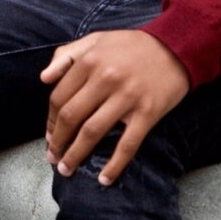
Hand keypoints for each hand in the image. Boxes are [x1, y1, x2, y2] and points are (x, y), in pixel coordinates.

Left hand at [42, 29, 190, 184]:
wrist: (177, 46)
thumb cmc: (132, 45)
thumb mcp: (96, 40)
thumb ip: (66, 55)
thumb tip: (43, 78)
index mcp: (89, 61)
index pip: (59, 97)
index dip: (50, 121)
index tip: (49, 136)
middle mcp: (105, 79)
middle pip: (71, 117)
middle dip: (58, 142)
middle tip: (53, 158)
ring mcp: (127, 97)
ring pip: (92, 133)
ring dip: (76, 155)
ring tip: (67, 170)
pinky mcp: (147, 113)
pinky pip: (127, 145)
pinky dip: (114, 165)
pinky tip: (104, 179)